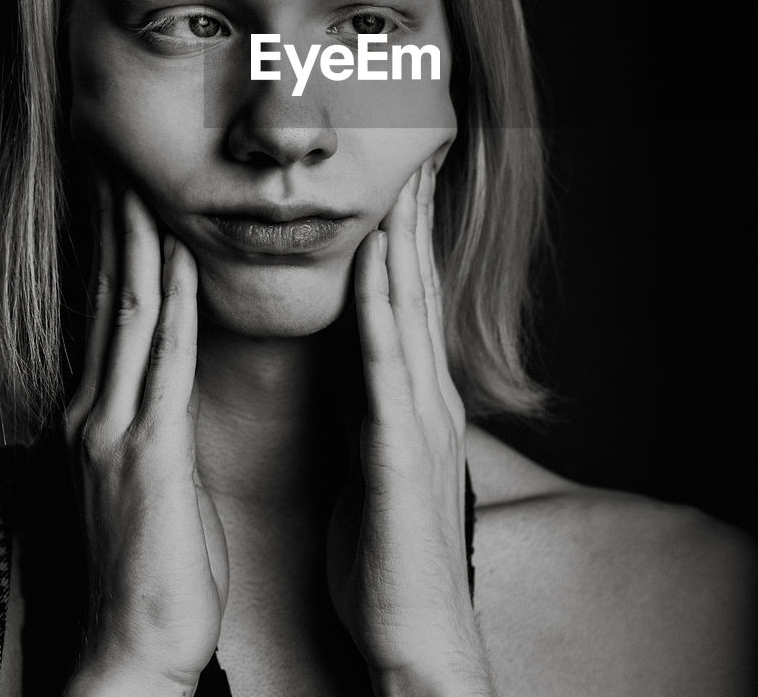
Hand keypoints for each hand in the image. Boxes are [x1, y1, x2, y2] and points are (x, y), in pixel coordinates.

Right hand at [62, 180, 227, 694]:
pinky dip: (172, 302)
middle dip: (120, 224)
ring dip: (142, 241)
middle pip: (110, 296)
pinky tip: (182, 258)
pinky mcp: (146, 453)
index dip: (117, 248)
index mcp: (98, 414)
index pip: (108, 313)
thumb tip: (169, 380)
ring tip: (147, 181)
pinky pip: (163, 360)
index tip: (129, 193)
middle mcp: (95, 410)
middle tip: (124, 161)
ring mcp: (113, 429)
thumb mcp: (148, 478)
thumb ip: (152, 421)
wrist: (133, 646)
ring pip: (129, 313)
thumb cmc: (153, 566)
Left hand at [326, 166, 494, 695]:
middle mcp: (424, 390)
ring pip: (407, 305)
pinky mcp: (401, 446)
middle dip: (411, 212)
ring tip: (398, 172)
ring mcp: (419, 414)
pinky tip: (374, 260)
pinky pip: (386, 362)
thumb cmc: (384, 551)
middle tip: (408, 142)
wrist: (414, 632)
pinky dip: (381, 304)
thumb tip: (349, 364)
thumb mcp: (372, 460)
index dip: (402, 231)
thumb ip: (367, 406)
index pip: (405, 296)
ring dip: (402, 235)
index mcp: (412, 395)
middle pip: (414, 283)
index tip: (393, 173)